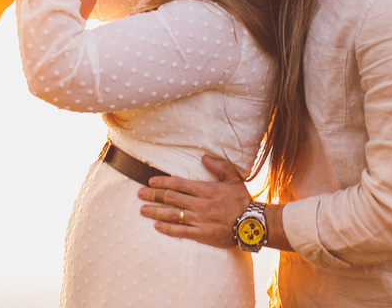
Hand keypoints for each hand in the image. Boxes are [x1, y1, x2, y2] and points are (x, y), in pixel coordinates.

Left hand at [137, 154, 251, 247]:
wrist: (251, 224)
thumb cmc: (242, 201)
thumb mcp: (233, 179)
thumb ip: (219, 166)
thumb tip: (204, 158)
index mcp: (205, 190)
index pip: (178, 184)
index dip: (162, 182)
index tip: (150, 181)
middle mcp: (199, 204)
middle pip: (170, 198)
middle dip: (153, 195)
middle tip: (140, 194)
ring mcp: (199, 220)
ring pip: (172, 215)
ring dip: (155, 211)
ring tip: (142, 210)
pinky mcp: (201, 234)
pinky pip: (180, 231)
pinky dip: (167, 228)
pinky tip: (157, 226)